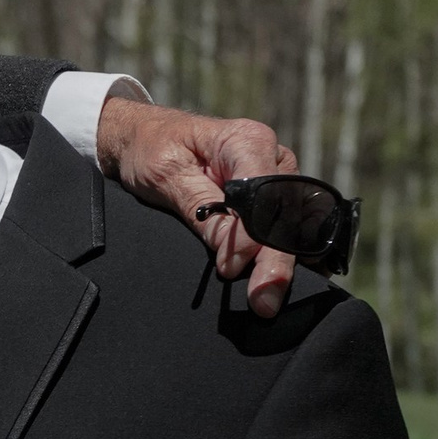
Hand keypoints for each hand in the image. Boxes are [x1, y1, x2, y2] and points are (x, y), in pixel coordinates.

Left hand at [98, 97, 300, 317]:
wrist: (145, 137)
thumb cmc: (152, 148)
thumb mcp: (164, 175)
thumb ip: (201, 210)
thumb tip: (233, 253)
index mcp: (247, 141)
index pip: (264, 196)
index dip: (252, 236)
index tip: (233, 268)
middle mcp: (272, 157)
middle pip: (286, 215)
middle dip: (277, 260)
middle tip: (265, 301)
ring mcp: (277, 177)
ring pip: (292, 225)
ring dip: (282, 262)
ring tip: (272, 298)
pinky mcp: (273, 196)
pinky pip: (284, 227)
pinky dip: (280, 254)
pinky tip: (278, 279)